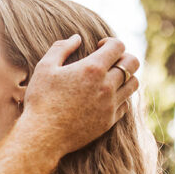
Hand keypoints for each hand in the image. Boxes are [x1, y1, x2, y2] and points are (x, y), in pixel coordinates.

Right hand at [19, 35, 138, 155]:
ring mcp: (110, 105)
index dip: (111, 42)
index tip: (99, 46)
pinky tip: (106, 96)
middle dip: (123, 56)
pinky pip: (126, 104)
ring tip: (110, 78)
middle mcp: (106, 86)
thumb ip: (61, 48)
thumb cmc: (41, 100)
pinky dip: (120, 97)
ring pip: (133, 84)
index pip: (118, 46)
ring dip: (125, 77)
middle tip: (109, 61)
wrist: (43, 135)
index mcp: (92, 69)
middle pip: (132, 63)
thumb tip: (76, 38)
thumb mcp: (45, 68)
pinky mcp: (109, 121)